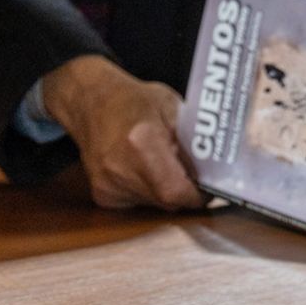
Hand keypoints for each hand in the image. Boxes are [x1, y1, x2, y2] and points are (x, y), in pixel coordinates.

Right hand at [41, 55, 204, 209]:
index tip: (210, 187)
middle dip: (186, 191)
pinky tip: (146, 169)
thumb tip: (214, 169)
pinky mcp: (102, 195)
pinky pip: (138, 202)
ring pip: (154, 204)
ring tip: (167, 165)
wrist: (91, 103)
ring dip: (168, 191)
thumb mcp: (173, 108)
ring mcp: (107, 184)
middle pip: (167, 200)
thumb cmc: (134, 100)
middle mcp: (120, 168)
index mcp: (141, 141)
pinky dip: (150, 190)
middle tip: (194, 174)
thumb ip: (192, 140)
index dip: (197, 195)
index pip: (176, 191)